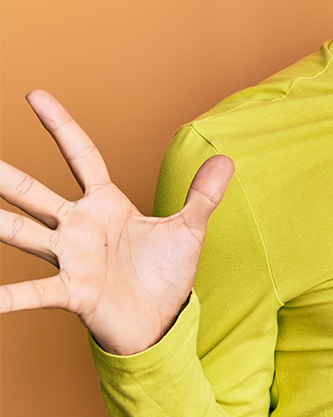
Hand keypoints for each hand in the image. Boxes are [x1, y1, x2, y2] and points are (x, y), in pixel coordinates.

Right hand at [0, 90, 232, 354]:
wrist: (160, 321)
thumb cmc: (165, 275)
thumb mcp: (190, 228)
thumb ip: (203, 194)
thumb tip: (226, 158)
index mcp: (106, 205)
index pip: (80, 155)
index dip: (60, 125)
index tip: (34, 95)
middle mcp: (78, 227)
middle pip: (33, 192)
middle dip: (4, 175)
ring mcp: (71, 258)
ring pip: (22, 232)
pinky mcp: (73, 291)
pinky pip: (34, 292)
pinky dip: (8, 297)